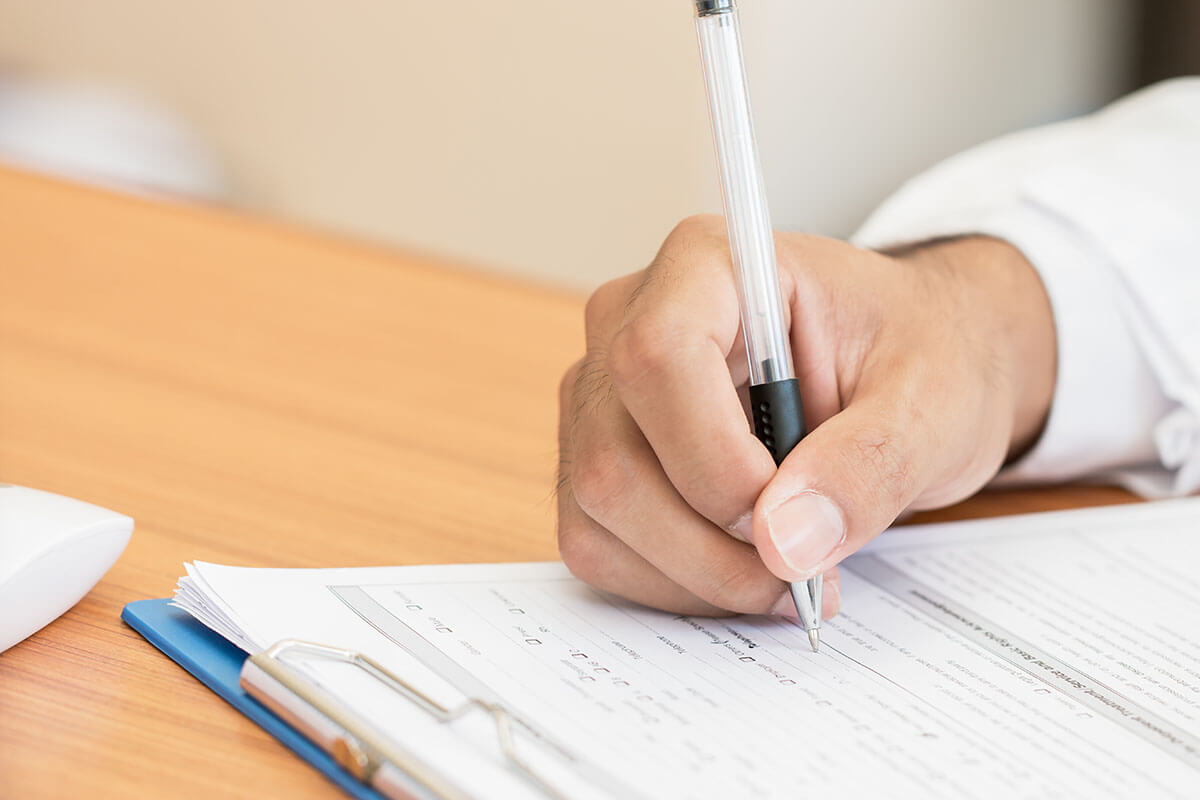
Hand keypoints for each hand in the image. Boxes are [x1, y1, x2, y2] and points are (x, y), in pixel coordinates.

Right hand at [556, 216, 1054, 618]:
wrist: (907, 365)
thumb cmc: (917, 356)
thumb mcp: (932, 402)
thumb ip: (868, 465)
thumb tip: (786, 543)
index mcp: (707, 266)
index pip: (657, 359)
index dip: (714, 461)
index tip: (790, 516)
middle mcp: (629, 320)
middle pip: (613, 459)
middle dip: (711, 547)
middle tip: (804, 574)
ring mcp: (601, 393)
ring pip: (598, 512)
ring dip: (696, 574)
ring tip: (785, 572)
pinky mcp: (594, 453)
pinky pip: (597, 543)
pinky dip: (670, 582)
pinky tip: (739, 568)